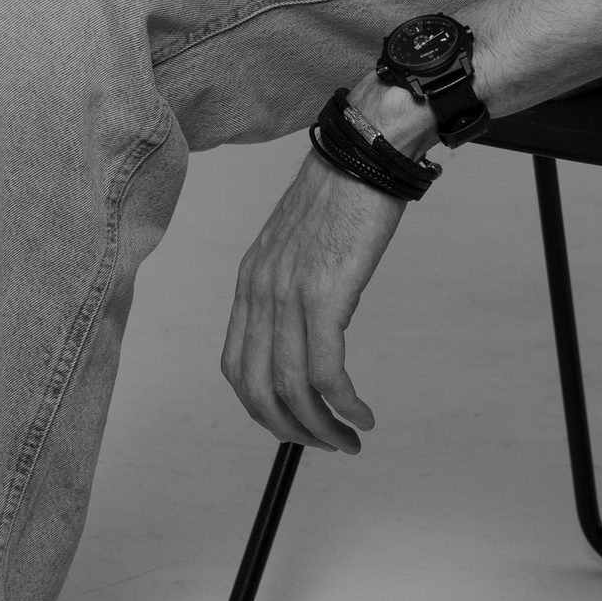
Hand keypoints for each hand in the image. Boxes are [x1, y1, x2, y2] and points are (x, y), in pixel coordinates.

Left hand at [222, 151, 403, 451]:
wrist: (365, 155)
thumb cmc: (344, 196)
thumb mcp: (302, 246)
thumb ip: (294, 287)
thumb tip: (310, 330)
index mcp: (250, 283)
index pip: (236, 367)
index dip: (262, 409)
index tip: (295, 425)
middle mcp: (260, 293)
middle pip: (258, 389)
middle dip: (291, 430)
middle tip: (327, 445)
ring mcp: (288, 295)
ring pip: (291, 388)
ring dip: (321, 427)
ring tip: (349, 440)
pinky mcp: (325, 295)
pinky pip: (325, 371)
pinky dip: (343, 403)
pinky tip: (363, 413)